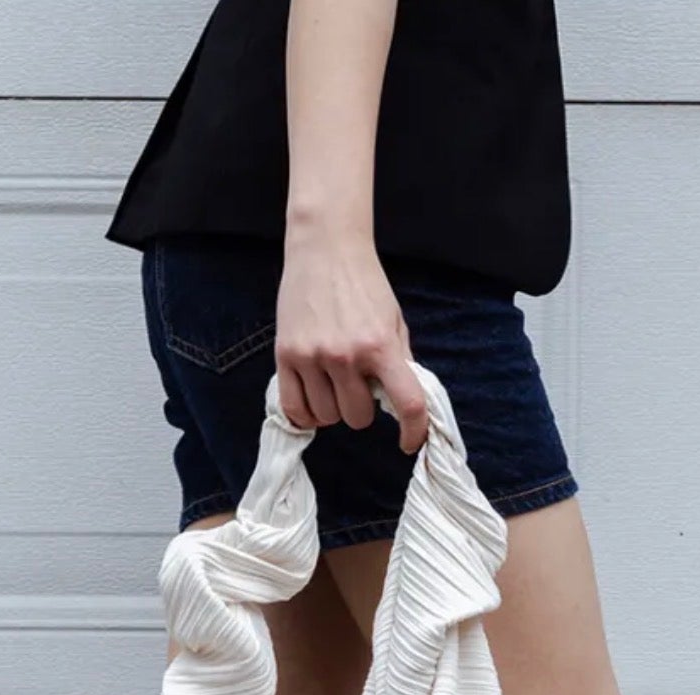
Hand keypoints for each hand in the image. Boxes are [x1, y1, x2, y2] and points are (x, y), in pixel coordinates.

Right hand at [276, 228, 428, 453]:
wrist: (325, 247)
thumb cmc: (365, 284)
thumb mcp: (394, 321)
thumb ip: (400, 363)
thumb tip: (404, 406)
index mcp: (380, 346)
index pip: (407, 404)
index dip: (414, 432)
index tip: (409, 443)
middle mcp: (345, 355)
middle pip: (357, 418)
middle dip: (361, 409)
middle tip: (358, 387)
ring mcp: (312, 356)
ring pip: (327, 417)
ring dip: (333, 410)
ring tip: (334, 386)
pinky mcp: (285, 355)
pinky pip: (294, 409)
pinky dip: (306, 415)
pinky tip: (313, 404)